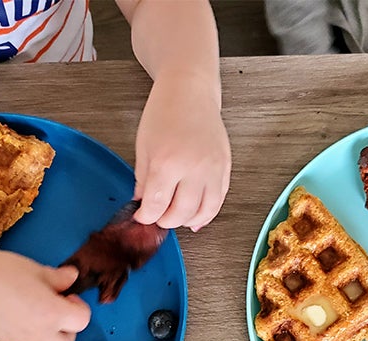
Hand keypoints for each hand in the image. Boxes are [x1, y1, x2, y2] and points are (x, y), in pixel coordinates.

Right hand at [0, 248, 90, 340]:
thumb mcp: (35, 270)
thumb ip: (58, 278)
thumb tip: (71, 277)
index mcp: (52, 314)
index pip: (82, 320)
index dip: (79, 306)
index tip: (68, 296)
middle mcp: (38, 334)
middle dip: (68, 328)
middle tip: (59, 309)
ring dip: (50, 340)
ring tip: (42, 318)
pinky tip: (23, 321)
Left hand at [132, 71, 230, 230]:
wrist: (190, 91)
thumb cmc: (164, 112)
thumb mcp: (143, 147)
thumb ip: (142, 179)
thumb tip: (144, 203)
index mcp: (167, 162)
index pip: (156, 206)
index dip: (146, 216)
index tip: (142, 216)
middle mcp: (193, 168)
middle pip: (180, 213)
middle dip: (166, 221)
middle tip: (158, 217)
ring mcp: (212, 169)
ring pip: (203, 212)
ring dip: (188, 221)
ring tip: (177, 218)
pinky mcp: (225, 167)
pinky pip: (218, 200)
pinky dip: (207, 213)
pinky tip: (196, 217)